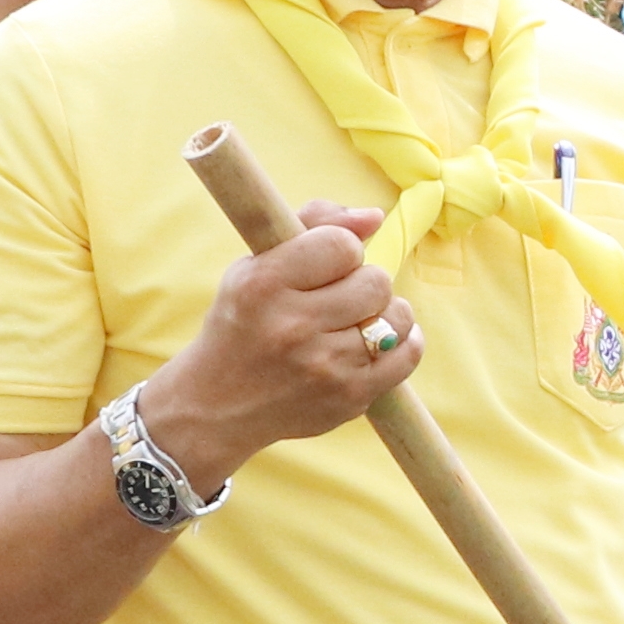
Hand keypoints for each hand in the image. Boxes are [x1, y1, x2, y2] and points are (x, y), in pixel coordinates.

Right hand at [140, 202, 405, 474]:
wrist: (217, 407)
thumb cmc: (241, 325)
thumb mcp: (256, 267)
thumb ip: (313, 226)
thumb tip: (374, 216)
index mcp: (264, 284)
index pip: (342, 245)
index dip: (343, 249)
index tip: (329, 264)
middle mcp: (293, 326)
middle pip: (375, 281)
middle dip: (363, 282)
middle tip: (340, 296)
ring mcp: (324, 366)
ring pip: (396, 317)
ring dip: (384, 313)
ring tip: (358, 319)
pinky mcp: (348, 397)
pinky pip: (407, 355)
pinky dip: (403, 342)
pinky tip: (381, 339)